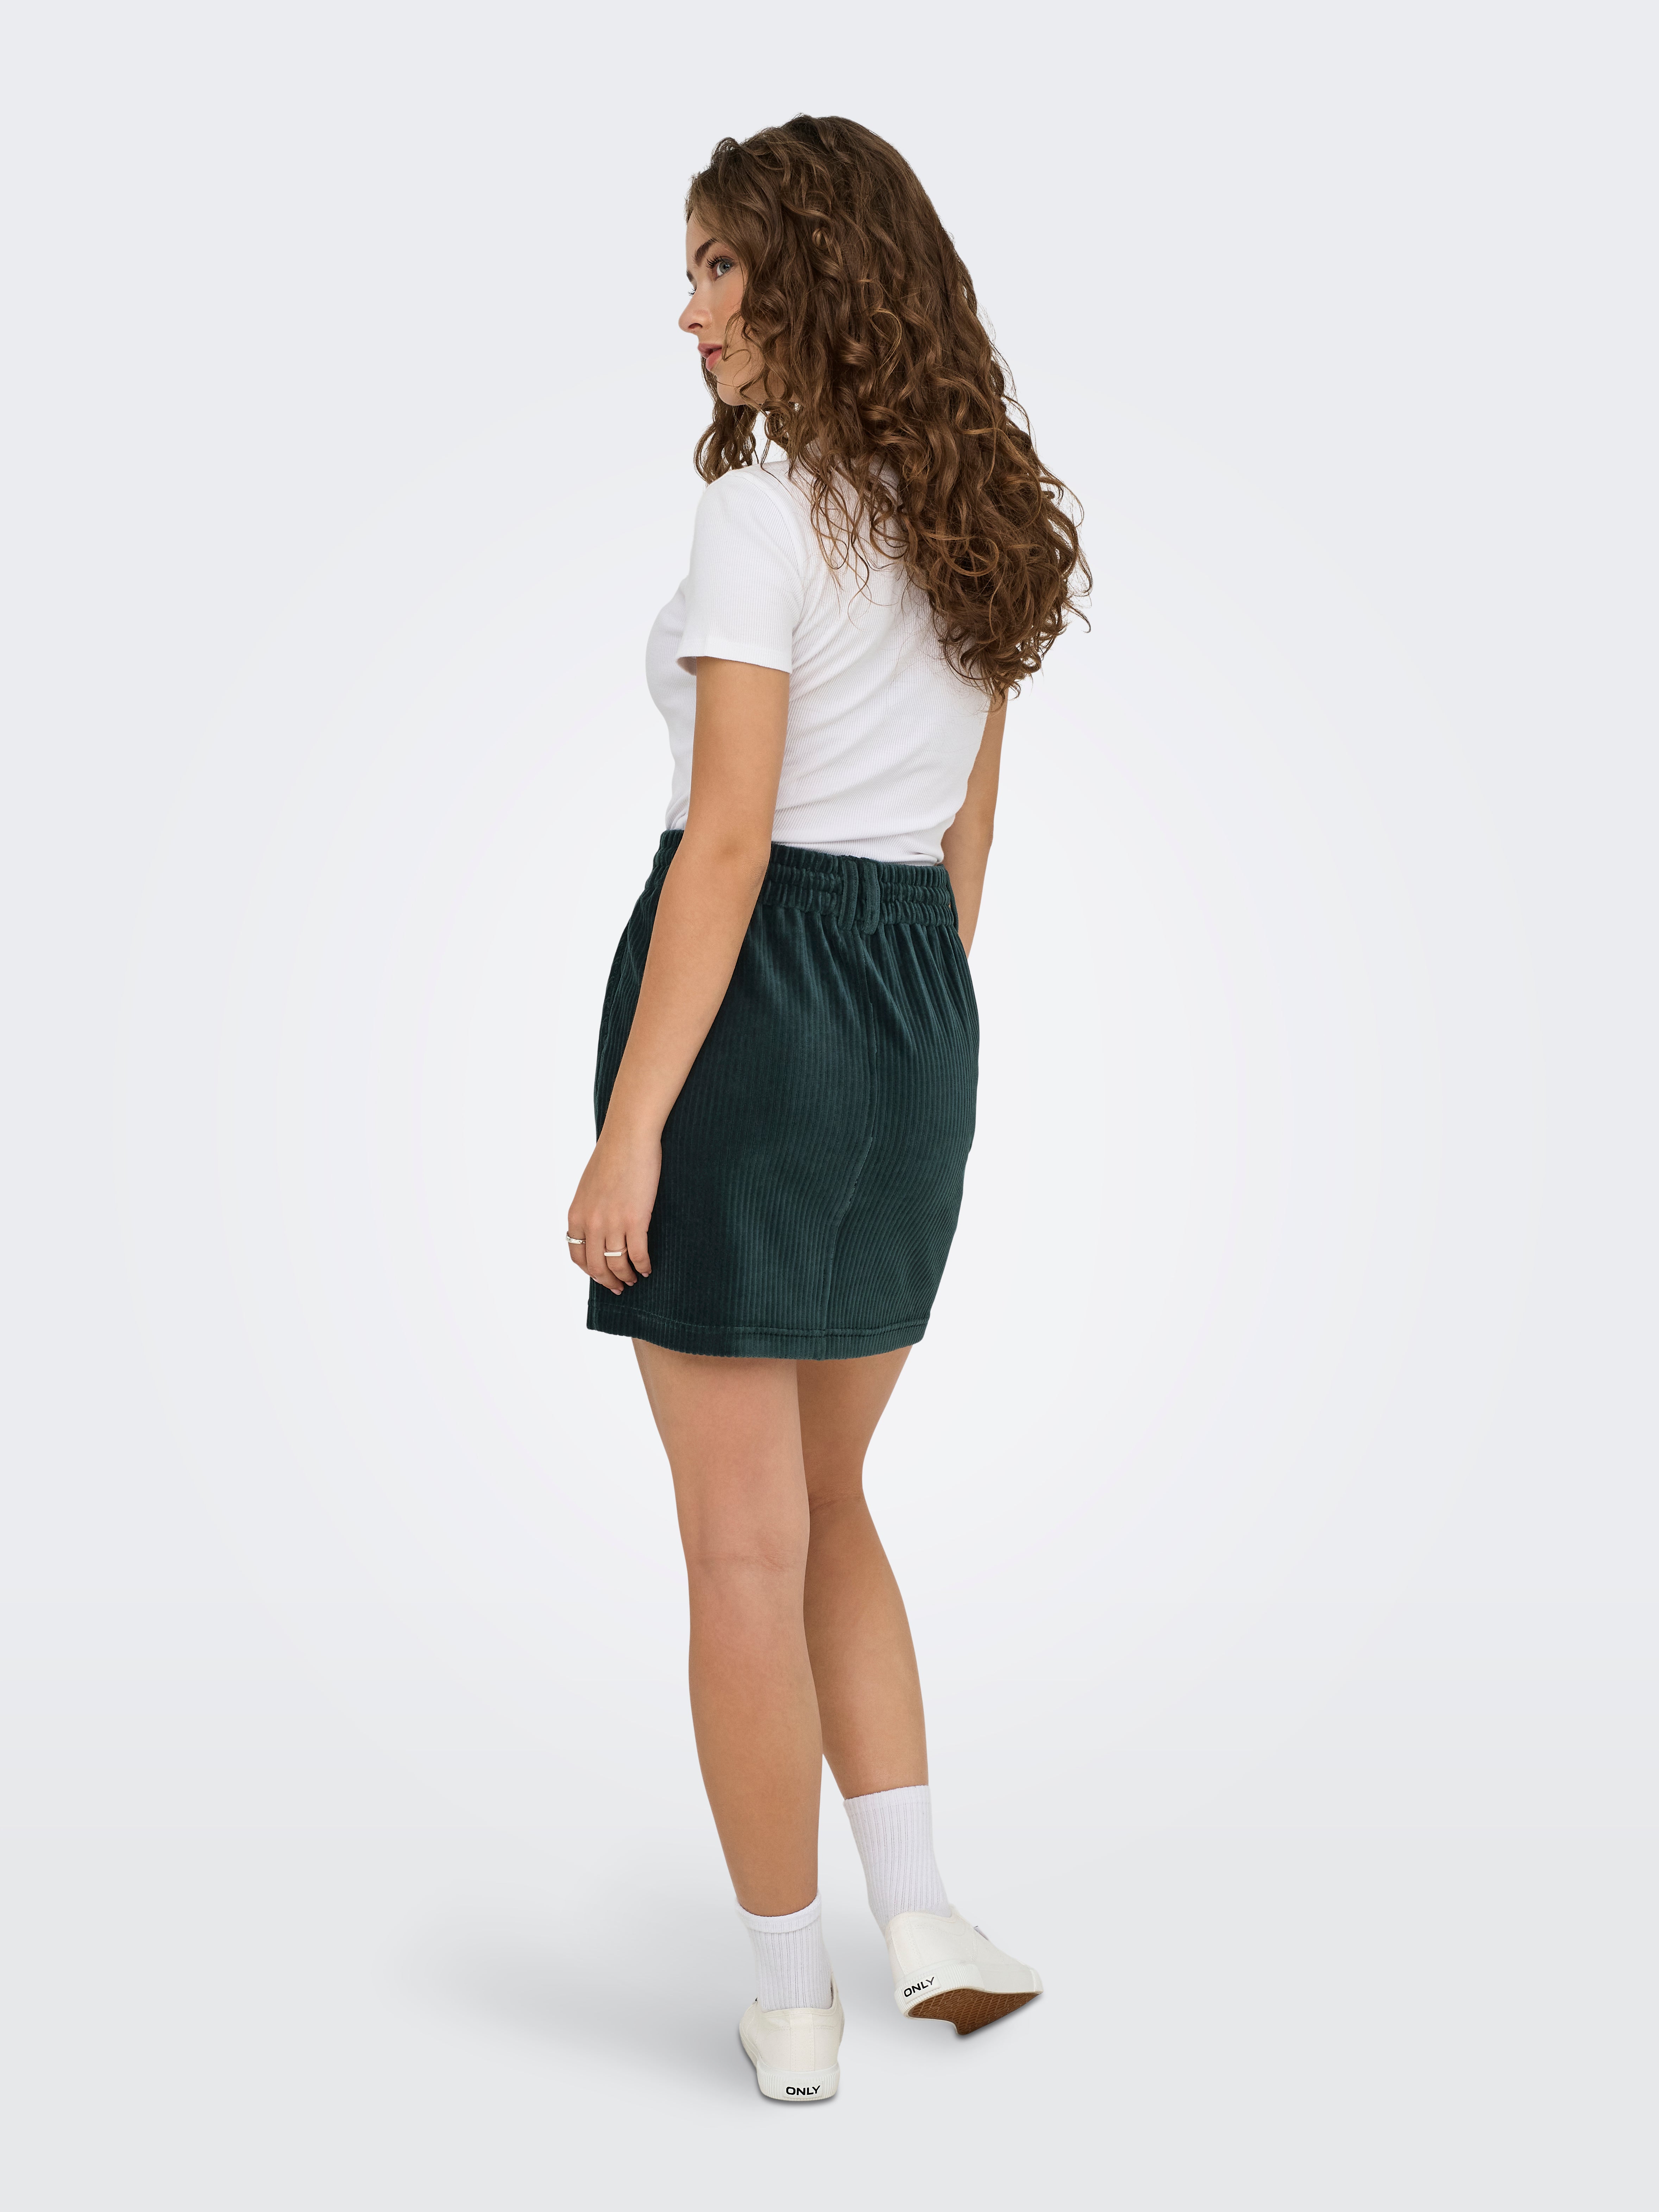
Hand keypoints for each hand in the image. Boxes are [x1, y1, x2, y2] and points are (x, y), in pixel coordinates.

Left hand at [566, 1123, 658, 1295]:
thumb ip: (590, 1211)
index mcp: (576, 1215)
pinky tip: (648, 1267)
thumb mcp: (589, 1188)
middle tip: (619, 1286)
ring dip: (626, 1276)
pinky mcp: (634, 1220)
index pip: (577, 1256)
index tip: (601, 1276)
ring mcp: (612, 1223)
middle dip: (608, 1280)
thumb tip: (598, 1231)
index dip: (590, 1271)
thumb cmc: (612, 1157)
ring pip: (617, 1263)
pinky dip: (643, 1265)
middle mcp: (590, 1223)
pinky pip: (637, 1254)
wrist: (628, 1138)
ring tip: (635, 1278)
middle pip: (596, 1266)